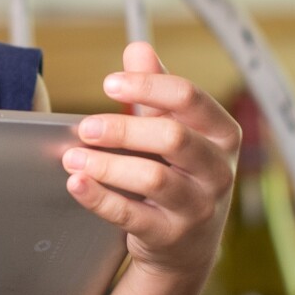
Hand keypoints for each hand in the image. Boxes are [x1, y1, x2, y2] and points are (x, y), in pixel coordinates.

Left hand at [61, 40, 239, 285]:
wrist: (188, 245)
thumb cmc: (179, 173)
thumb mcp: (174, 128)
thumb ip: (155, 91)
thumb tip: (138, 48)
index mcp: (222, 133)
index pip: (189, 98)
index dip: (147, 86)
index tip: (109, 84)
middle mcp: (218, 170)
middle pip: (172, 137)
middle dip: (123, 129)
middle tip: (85, 128)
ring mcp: (198, 207)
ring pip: (153, 179)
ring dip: (106, 166)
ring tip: (72, 158)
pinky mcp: (172, 237)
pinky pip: (132, 216)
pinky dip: (100, 198)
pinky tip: (76, 184)